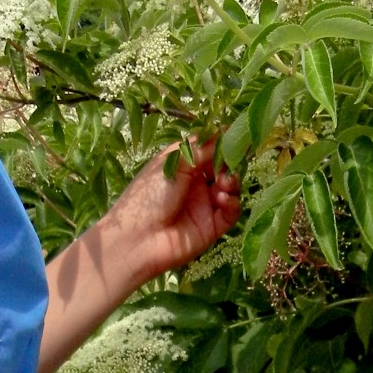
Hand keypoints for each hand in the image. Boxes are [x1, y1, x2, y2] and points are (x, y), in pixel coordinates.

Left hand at [104, 138, 240, 286]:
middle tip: (229, 163)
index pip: (208, 148)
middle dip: (229, 162)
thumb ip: (199, 149)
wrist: (138, 241)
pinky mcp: (212, 227)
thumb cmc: (147, 197)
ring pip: (230, 188)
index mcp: (182, 165)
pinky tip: (222, 199)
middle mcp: (195, 183)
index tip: (233, 135)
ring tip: (223, 183)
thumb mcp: (173, 165)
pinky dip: (231, 203)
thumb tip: (223, 130)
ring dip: (232, 182)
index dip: (221, 142)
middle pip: (223, 167)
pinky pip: (230, 212)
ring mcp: (204, 205)